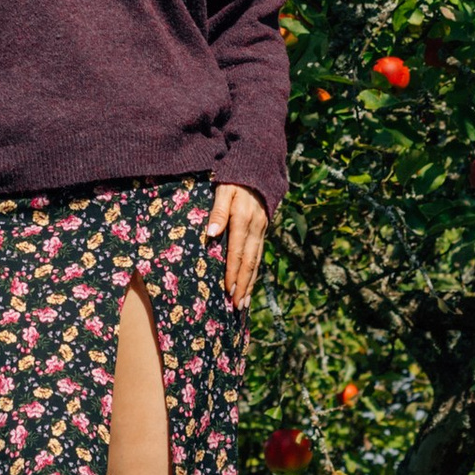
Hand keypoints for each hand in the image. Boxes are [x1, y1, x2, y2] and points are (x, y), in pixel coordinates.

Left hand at [209, 183, 267, 309]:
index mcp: (243, 219)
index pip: (237, 251)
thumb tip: (211, 234)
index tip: (228, 290)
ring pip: (257, 260)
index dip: (233, 272)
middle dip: (243, 285)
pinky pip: (259, 254)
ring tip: (245, 302)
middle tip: (237, 305)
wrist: (257, 168)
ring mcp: (262, 229)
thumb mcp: (223, 189)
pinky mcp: (263, 230)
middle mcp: (256, 227)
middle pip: (249, 261)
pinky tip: (250, 284)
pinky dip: (255, 271)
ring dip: (250, 282)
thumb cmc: (233, 179)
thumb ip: (217, 211)